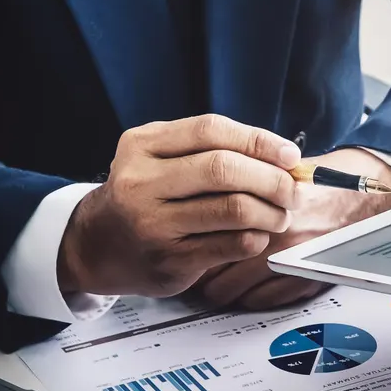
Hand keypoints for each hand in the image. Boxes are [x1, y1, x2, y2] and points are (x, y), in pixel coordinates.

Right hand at [58, 114, 298, 296]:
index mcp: (142, 145)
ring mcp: (153, 223)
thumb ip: (211, 150)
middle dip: (271, 179)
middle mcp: (142, 182)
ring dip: (271, 212)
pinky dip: (256, 238)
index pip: (211, 130)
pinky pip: (231, 245)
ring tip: (280, 215)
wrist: (97, 245)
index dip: (259, 141)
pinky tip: (258, 235)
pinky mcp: (169, 260)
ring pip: (233, 209)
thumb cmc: (146, 196)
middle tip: (293, 191)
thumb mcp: (160, 159)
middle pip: (224, 170)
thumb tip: (283, 158)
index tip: (290, 156)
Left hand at [192, 148, 390, 309]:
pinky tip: (246, 286)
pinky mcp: (307, 282)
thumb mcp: (284, 169)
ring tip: (213, 280)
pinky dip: (249, 296)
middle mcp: (278, 237)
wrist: (375, 197)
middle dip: (199, 269)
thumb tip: (202, 190)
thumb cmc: (333, 180)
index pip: (209, 234)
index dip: (189, 240)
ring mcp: (293, 264)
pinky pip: (262, 301)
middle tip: (190, 266)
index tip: (182, 241)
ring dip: (220, 287)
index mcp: (267, 205)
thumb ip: (245, 180)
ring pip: (233, 290)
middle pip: (213, 268)